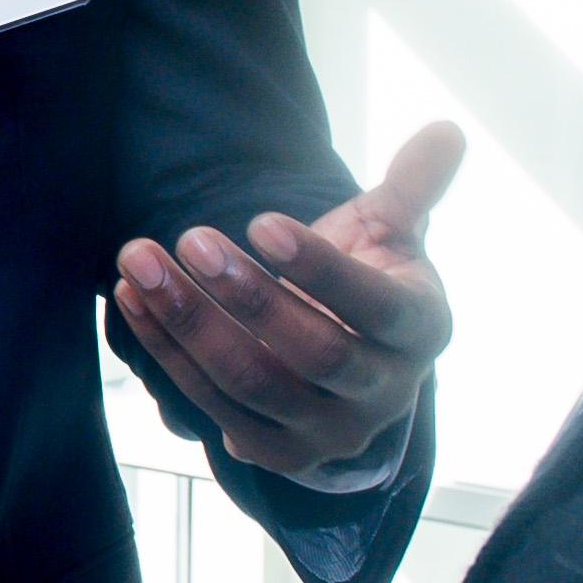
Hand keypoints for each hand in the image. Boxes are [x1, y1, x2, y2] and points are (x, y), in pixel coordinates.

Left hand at [119, 122, 462, 484]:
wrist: (351, 364)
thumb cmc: (370, 281)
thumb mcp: (393, 233)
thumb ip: (413, 184)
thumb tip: (448, 129)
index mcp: (420, 332)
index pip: (375, 307)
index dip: (319, 268)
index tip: (260, 221)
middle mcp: (383, 395)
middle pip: (313, 353)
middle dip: (245, 295)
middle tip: (190, 237)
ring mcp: (328, 432)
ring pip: (252, 383)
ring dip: (190, 322)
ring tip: (142, 261)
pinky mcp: (276, 453)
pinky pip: (211, 405)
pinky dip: (167, 351)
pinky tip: (134, 297)